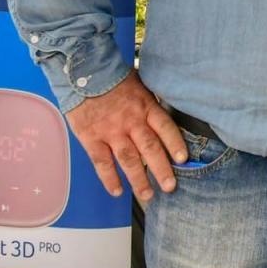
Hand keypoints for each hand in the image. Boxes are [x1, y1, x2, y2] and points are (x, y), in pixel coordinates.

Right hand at [64, 71, 186, 203]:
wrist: (83, 73)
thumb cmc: (114, 78)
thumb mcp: (140, 85)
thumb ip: (151, 103)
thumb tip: (165, 117)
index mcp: (145, 106)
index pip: (165, 127)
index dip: (175, 143)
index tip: (183, 159)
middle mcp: (131, 121)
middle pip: (150, 148)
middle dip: (161, 169)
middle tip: (170, 187)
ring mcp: (111, 131)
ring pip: (128, 159)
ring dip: (139, 179)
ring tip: (148, 194)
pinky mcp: (91, 138)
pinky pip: (102, 162)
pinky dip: (109, 178)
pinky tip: (117, 191)